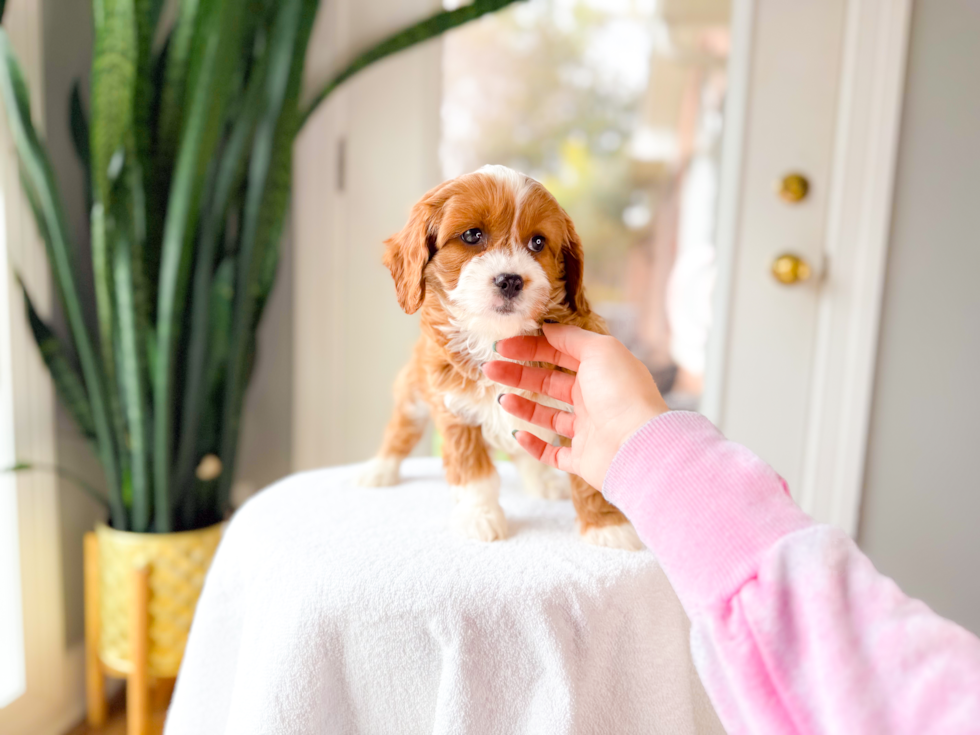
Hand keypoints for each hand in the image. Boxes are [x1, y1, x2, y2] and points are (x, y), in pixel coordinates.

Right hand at [482, 324, 668, 489]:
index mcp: (600, 371)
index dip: (531, 348)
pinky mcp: (582, 459)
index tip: (503, 346)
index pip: (560, 354)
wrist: (637, 446)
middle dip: (519, 374)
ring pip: (548, 416)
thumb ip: (572, 338)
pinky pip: (553, 453)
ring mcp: (588, 430)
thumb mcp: (600, 350)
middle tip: (490, 369)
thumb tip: (548, 328)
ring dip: (523, 406)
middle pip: (549, 383)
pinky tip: (519, 433)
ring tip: (502, 398)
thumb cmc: (622, 393)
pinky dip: (534, 445)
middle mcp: (595, 399)